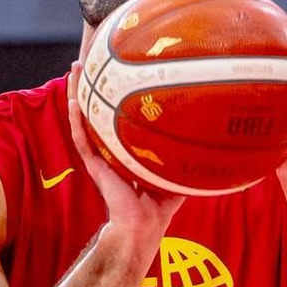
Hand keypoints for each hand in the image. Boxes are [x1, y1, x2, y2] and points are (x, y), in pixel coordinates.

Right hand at [66, 63, 183, 255]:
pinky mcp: (95, 166)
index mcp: (125, 150)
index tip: (115, 71)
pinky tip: (75, 101)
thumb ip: (185, 156)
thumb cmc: (158, 206)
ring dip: (77, 94)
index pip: (116, 117)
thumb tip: (212, 139)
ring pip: (83, 119)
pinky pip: (82, 139)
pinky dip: (77, 121)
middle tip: (89, 60)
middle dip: (93, 85)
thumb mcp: (175, 173)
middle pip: (96, 110)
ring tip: (74, 69)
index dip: (113, 95)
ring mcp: (100, 156)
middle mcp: (109, 149)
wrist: (143, 226)